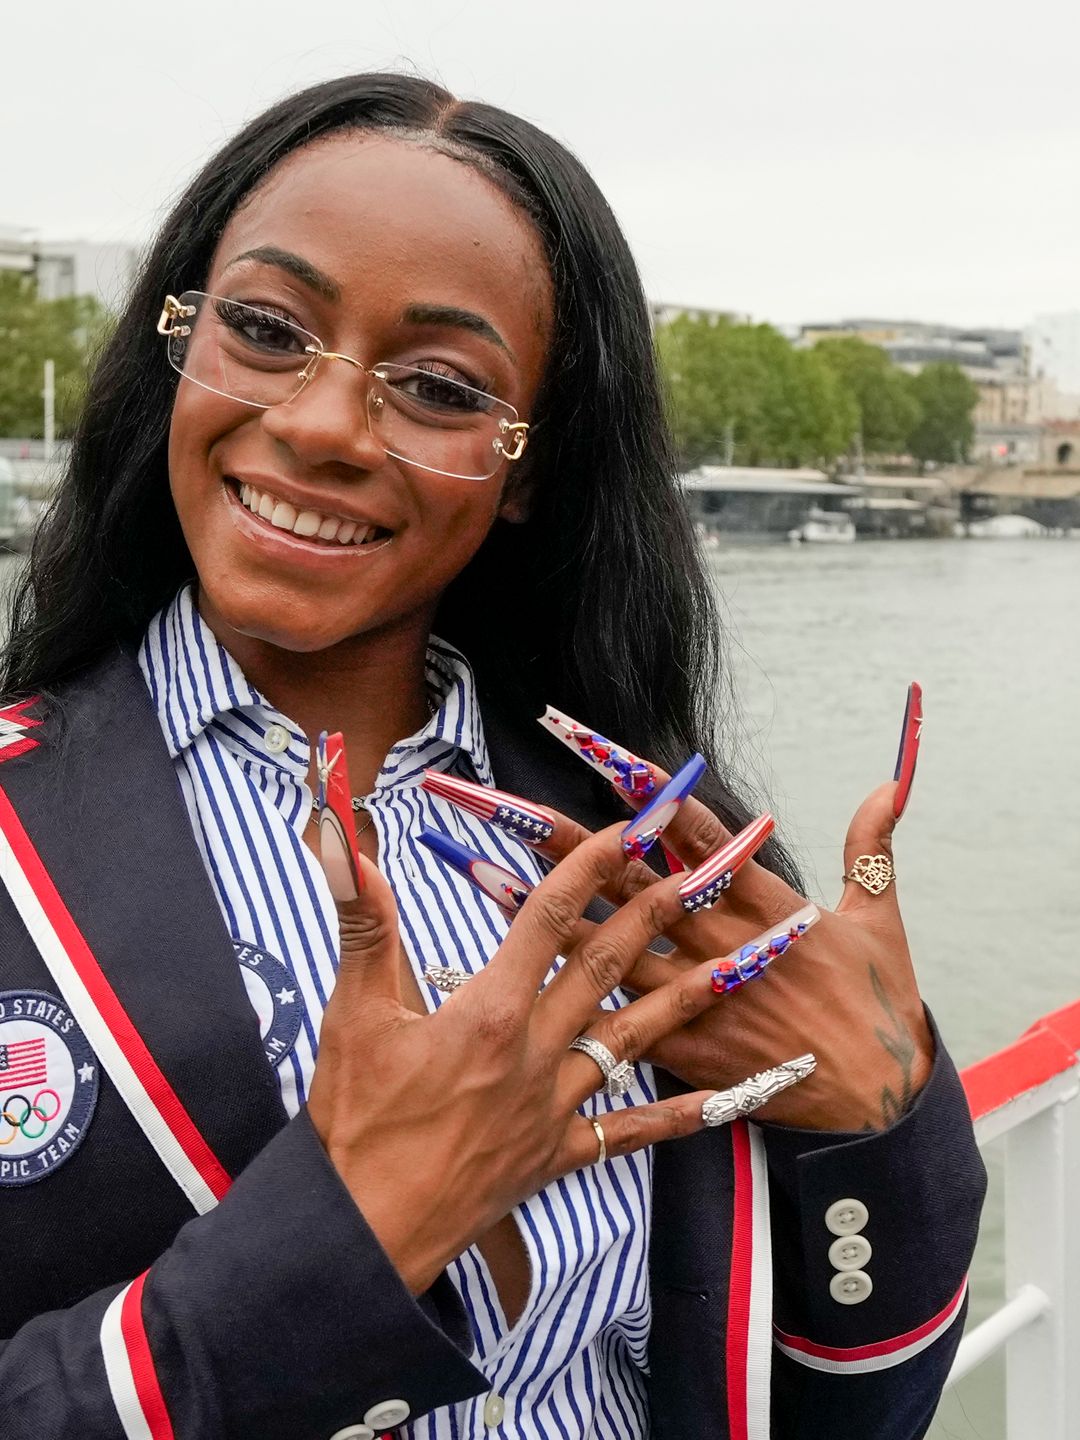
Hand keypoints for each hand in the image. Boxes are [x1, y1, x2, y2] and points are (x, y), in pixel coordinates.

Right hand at [306, 824, 805, 1295]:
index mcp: (489, 1012)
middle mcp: (535, 1052)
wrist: (365, 1233)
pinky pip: (632, 1132)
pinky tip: (725, 1098)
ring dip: (689, 995)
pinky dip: (680, 1115)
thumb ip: (364, 925)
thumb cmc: (354, 1125)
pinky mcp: (559, 1154)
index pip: (547, 919)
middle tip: (701, 869)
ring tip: (741, 964)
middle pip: (605, 966)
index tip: (625, 828)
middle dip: (655, 910)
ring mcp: (555, 1107)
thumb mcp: (352, 1015)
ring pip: (636, 1039)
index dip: (587, 865)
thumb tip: (350, 846)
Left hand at [429, 690, 930, 1132]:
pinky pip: (607, 1022)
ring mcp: (692, 996)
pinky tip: (508, 987)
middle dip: (560, 838)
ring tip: (476, 871)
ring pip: (599, 947)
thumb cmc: (881, 1005)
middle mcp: (716, 942)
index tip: (592, 744)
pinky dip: (558, 1003)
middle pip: (624, 880)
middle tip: (497, 802)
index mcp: (763, 902)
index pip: (689, 831)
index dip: (641, 785)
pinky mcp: (681, 1048)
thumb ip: (871, 846)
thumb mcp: (881, 918)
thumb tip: (888, 782)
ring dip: (538, 910)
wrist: (879, 1104)